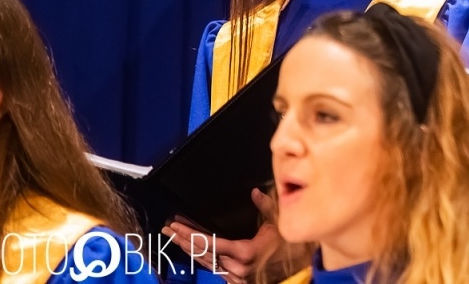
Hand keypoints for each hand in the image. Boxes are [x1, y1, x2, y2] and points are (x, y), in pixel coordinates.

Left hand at [162, 189, 283, 283]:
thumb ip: (265, 206)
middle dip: (183, 240)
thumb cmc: (289, 245)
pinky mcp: (236, 279)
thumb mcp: (278, 222)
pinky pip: (214, 269)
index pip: (210, 243)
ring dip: (189, 249)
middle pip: (202, 253)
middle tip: (169, 229)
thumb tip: (254, 192)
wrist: (299, 267)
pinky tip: (192, 251)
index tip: (177, 226)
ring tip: (175, 237)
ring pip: (205, 262)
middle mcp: (237, 268)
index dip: (191, 234)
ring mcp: (236, 276)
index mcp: (245, 253)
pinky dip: (201, 259)